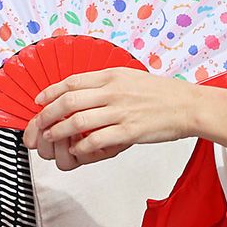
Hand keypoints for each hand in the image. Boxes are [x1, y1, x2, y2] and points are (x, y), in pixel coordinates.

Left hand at [23, 69, 200, 169]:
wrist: (188, 105)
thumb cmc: (160, 93)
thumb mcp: (130, 77)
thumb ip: (106, 83)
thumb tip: (82, 90)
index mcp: (111, 76)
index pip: (72, 81)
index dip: (50, 91)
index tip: (39, 101)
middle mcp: (113, 91)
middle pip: (68, 101)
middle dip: (47, 114)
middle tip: (39, 124)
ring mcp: (120, 112)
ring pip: (77, 122)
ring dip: (58, 131)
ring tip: (51, 138)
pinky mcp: (129, 132)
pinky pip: (97, 141)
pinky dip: (81, 147)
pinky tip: (76, 150)